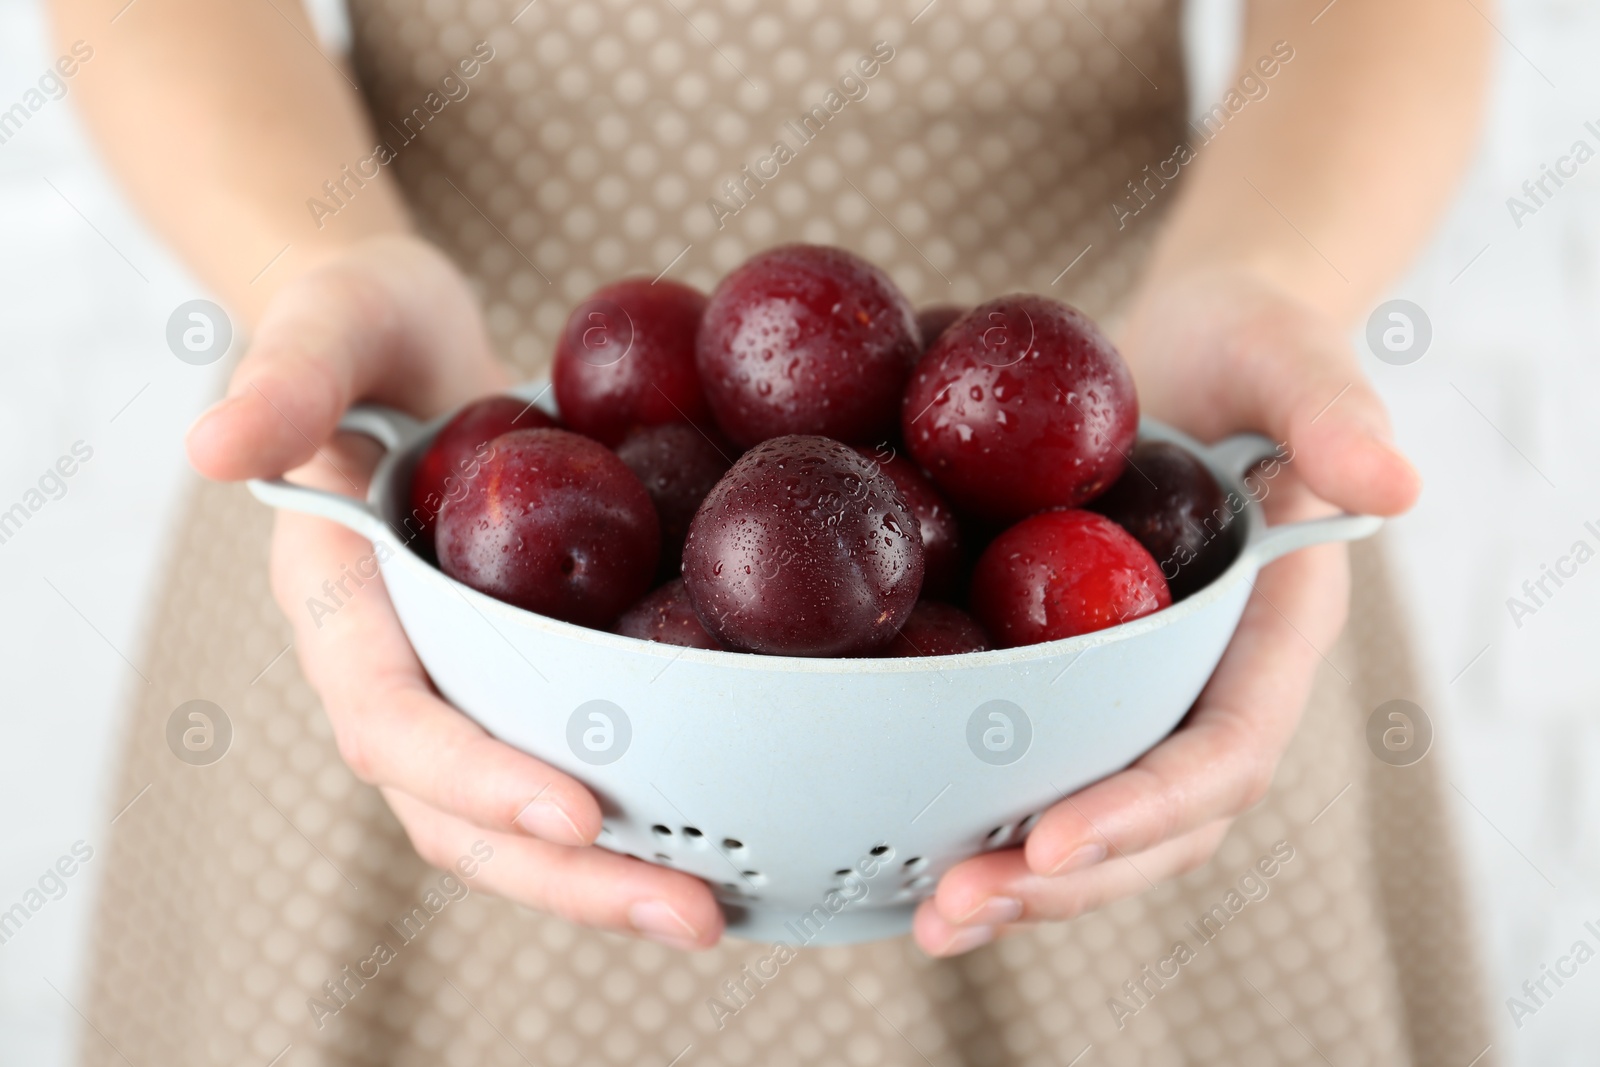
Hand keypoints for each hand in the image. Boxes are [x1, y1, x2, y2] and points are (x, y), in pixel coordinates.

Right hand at [187, 235, 723, 948]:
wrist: (408, 342)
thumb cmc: (358, 323)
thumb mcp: (324, 322)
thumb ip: (282, 377)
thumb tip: (214, 446)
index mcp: (340, 605)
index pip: (392, 721)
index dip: (473, 777)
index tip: (576, 814)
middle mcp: (399, 667)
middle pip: (461, 814)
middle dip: (569, 877)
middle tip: (692, 914)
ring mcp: (465, 680)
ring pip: (519, 819)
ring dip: (612, 878)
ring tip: (719, 909)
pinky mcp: (529, 671)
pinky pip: (575, 760)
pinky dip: (642, 812)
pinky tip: (732, 833)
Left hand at [912, 266, 1420, 955]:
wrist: (1175, 354)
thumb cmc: (1243, 347)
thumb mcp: (1288, 354)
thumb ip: (1334, 410)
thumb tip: (1394, 484)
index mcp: (1268, 635)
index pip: (1222, 752)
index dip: (1145, 808)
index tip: (1051, 839)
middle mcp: (1204, 687)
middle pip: (1153, 827)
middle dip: (1062, 882)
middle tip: (957, 909)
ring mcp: (1136, 696)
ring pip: (1091, 823)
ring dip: (1012, 882)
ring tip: (926, 919)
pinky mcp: (1068, 683)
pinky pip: (1031, 769)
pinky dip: (972, 815)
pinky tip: (895, 849)